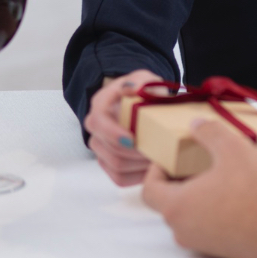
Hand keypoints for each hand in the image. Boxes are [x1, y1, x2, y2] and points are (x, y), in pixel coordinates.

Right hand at [83, 68, 159, 185]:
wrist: (144, 103)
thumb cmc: (145, 91)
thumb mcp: (145, 80)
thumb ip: (140, 82)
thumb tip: (131, 88)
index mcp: (101, 105)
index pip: (99, 122)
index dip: (113, 134)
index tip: (133, 140)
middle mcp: (96, 127)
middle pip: (108, 150)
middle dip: (135, 154)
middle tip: (159, 152)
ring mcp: (101, 147)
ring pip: (115, 166)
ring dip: (139, 166)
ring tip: (160, 160)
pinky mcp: (109, 163)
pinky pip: (119, 178)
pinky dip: (138, 177)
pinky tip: (153, 169)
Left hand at [141, 119, 256, 257]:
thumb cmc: (256, 193)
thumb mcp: (234, 149)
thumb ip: (210, 132)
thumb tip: (196, 125)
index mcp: (177, 206)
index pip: (150, 189)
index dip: (156, 170)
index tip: (170, 159)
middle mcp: (184, 230)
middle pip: (170, 202)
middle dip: (181, 181)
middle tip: (199, 163)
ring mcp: (202, 245)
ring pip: (190, 216)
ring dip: (199, 197)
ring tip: (222, 178)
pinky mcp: (222, 252)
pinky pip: (208, 229)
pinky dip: (215, 213)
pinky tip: (239, 198)